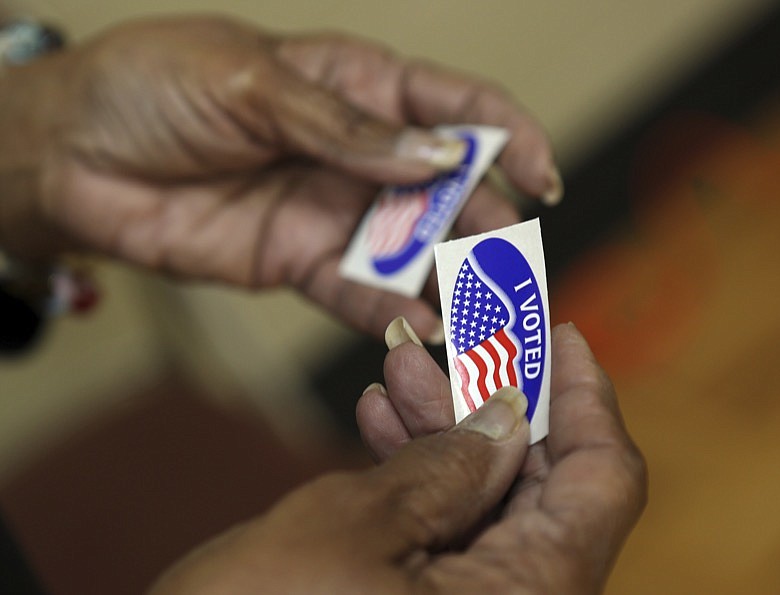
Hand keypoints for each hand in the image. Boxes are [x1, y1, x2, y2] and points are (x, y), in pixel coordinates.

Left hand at [0, 15, 558, 339]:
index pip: (458, 108)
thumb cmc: (156, 88)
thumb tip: (438, 155)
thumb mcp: (253, 85)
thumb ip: (346, 126)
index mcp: (359, 84)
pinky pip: (358, 292)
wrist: (76, 154)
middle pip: (450, 188)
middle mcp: (359, 152)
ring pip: (413, 248)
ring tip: (487, 310)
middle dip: (491, 223)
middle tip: (518, 265)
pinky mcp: (300, 262)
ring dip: (453, 278)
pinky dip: (393, 311)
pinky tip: (423, 329)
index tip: (543, 177)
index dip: (512, 137)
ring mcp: (334, 211)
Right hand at [148, 322, 645, 593]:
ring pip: (487, 510)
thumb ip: (443, 468)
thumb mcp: (349, 529)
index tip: (558, 333)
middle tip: (454, 340)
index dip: (586, 396)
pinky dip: (416, 482)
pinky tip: (377, 426)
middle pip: (542, 489)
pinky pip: (445, 542)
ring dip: (444, 434)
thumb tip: (505, 419)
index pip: (600, 482)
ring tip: (395, 373)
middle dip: (493, 403)